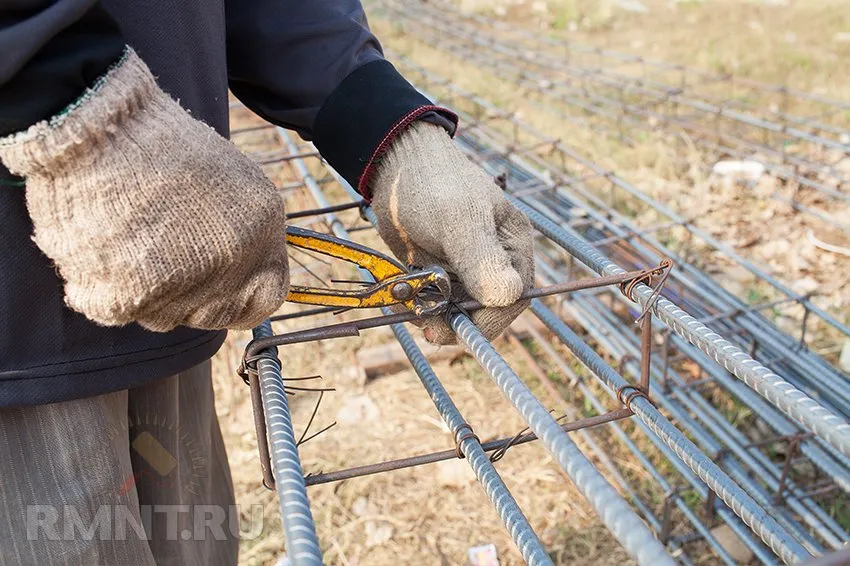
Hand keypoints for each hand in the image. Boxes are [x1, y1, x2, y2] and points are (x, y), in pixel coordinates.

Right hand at [0, 50, 288, 331]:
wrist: (100, 127)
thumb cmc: (161, 144)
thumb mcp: (230, 179)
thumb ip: (244, 232)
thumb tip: (238, 267)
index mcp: (262, 233)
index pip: (265, 300)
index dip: (241, 297)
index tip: (221, 290)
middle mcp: (232, 267)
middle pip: (213, 315)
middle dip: (192, 297)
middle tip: (162, 260)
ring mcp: (183, 286)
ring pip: (164, 316)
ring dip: (147, 291)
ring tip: (129, 242)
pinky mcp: (129, 297)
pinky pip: (118, 308)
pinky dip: (104, 285)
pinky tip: (101, 246)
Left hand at [371, 121, 533, 343]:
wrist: (395, 166)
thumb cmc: (433, 184)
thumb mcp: (458, 219)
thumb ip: (482, 258)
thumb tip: (509, 296)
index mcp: (513, 246)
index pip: (513, 299)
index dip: (489, 321)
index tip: (458, 330)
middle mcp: (495, 262)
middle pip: (486, 311)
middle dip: (459, 323)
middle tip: (429, 330)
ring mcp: (465, 270)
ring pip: (458, 312)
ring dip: (435, 317)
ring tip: (412, 308)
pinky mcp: (440, 274)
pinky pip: (436, 303)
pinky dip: (420, 307)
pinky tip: (405, 296)